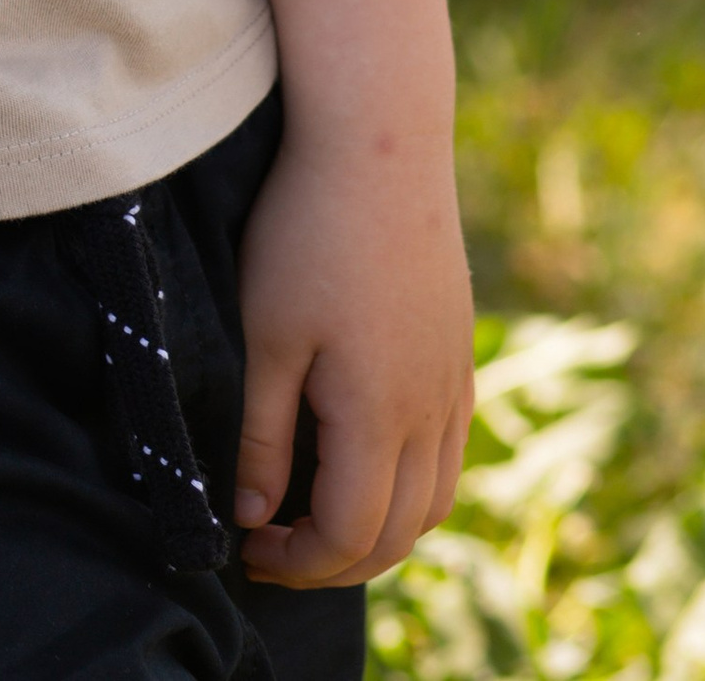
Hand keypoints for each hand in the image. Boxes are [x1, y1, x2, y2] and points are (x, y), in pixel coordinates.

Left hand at [233, 128, 473, 586]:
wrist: (380, 142)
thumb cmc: (306, 231)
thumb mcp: (265, 334)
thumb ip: (259, 435)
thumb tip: (249, 517)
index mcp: (380, 416)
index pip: (351, 535)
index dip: (298, 563)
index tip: (246, 550)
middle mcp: (432, 413)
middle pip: (400, 533)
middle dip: (336, 561)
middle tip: (274, 550)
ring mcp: (454, 384)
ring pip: (435, 501)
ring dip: (380, 529)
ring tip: (315, 516)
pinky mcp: (458, 354)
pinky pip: (447, 454)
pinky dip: (410, 486)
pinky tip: (362, 460)